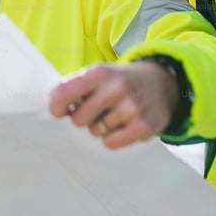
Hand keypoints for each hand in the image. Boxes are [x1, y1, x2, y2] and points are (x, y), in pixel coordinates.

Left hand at [48, 60, 178, 148]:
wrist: (161, 81)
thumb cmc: (119, 80)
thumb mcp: (98, 73)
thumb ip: (74, 87)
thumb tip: (54, 107)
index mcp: (99, 72)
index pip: (63, 93)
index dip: (56, 106)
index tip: (59, 111)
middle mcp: (116, 87)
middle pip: (78, 119)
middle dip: (82, 118)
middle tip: (95, 110)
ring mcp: (132, 107)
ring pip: (95, 132)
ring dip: (100, 127)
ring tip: (114, 114)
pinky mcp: (144, 126)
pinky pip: (111, 143)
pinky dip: (112, 138)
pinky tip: (122, 126)